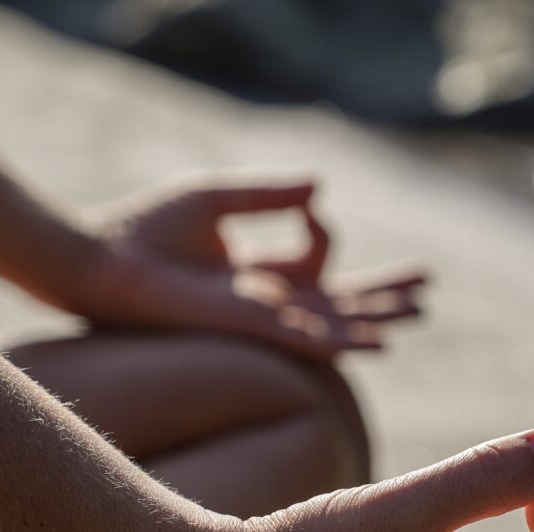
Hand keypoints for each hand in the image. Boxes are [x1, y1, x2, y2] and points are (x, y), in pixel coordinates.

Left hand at [75, 175, 423, 358]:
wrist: (107, 263)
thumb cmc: (149, 231)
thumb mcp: (218, 198)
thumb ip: (269, 194)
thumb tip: (322, 187)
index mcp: (260, 272)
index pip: (315, 257)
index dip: (323, 230)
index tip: (311, 206)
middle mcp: (268, 302)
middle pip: (339, 302)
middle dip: (383, 296)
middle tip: (426, 291)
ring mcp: (264, 320)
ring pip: (334, 324)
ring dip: (376, 320)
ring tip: (418, 315)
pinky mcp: (253, 330)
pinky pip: (309, 340)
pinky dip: (344, 340)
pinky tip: (378, 342)